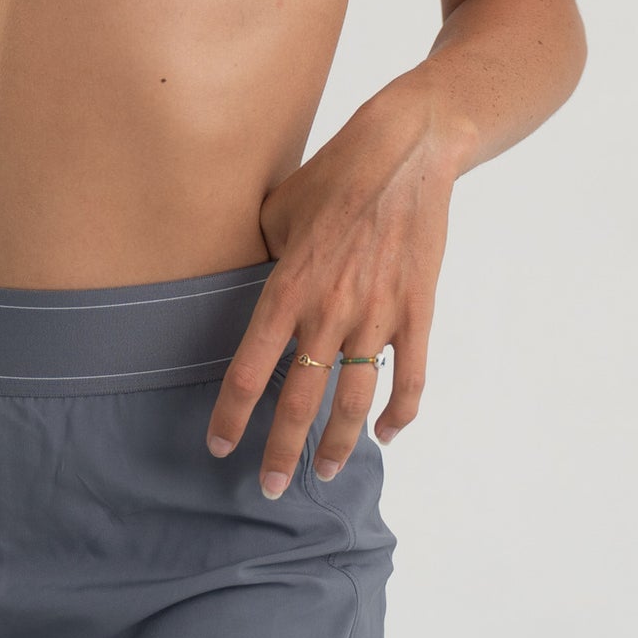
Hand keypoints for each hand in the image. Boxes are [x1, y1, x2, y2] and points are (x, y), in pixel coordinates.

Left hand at [204, 79, 455, 496]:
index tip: (219, 446)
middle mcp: (330, 310)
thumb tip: (250, 290)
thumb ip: (260, 258)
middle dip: (282, 452)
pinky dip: (400, 413)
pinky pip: (411, 378)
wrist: (406, 149)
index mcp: (287, 287)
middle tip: (270, 488)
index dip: (231, 416)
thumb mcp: (276, 210)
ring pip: (355, 401)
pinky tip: (387, 434)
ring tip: (326, 473)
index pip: (249, 370)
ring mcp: (377, 314)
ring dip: (339, 444)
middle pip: (299, 400)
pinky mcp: (417, 310)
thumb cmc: (333, 175)